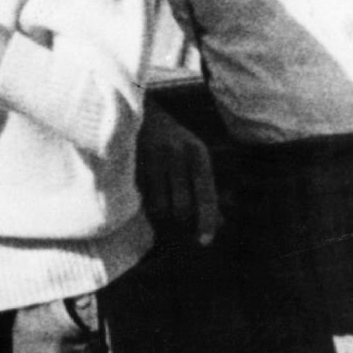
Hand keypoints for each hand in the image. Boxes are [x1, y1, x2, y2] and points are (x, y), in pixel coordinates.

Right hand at [138, 107, 220, 244]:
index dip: (207, 222)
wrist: (136, 110)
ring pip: (159, 207)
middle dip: (181, 223)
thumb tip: (220, 224)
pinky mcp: (132, 164)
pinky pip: (142, 199)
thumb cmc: (171, 141)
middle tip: (179, 223)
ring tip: (161, 208)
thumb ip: (205, 188)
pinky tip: (146, 196)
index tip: (205, 242)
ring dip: (160, 217)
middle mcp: (177, 155)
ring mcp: (153, 159)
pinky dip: (145, 205)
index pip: (206, 195)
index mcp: (197, 153)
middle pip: (182, 208)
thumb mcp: (193, 157)